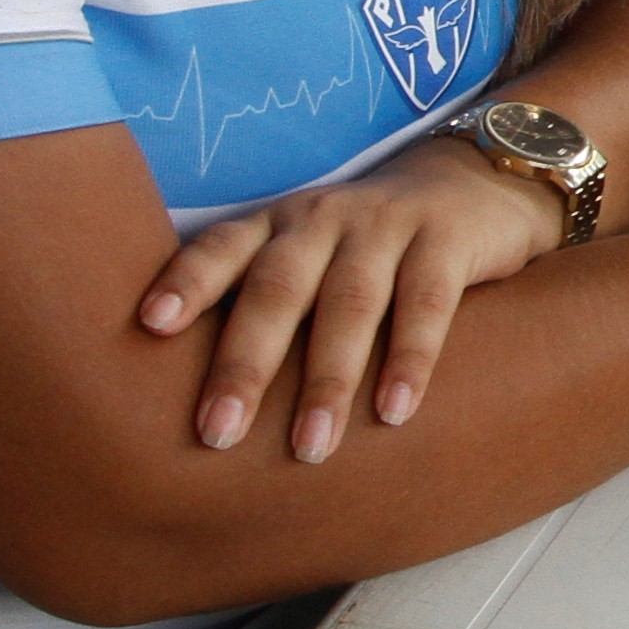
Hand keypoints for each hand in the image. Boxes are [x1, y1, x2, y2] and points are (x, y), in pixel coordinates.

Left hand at [148, 127, 566, 464]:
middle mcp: (323, 219)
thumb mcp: (312, 254)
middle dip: (245, 363)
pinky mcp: (446, 241)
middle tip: (217, 432)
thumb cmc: (370, 245)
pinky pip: (425, 304)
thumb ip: (265, 301)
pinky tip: (393, 412)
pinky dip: (409, 359)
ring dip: (327, 379)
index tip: (150, 325)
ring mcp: (386, 226)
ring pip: (349, 303)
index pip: (223, 247)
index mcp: (279, 223)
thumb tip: (195, 397)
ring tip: (310, 446)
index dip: (187, 281)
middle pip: (278, 288)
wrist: (478, 182)